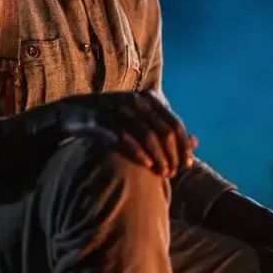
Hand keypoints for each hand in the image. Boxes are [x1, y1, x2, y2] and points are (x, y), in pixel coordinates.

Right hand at [57, 90, 197, 177]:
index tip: (187, 165)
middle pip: (164, 130)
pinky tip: (146, 165)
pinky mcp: (104, 118)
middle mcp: (137, 101)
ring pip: (148, 135)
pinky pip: (126, 137)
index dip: (183, 146)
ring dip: (158, 157)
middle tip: (172, 173)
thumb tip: (196, 141)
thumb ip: (167, 129)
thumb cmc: (114, 119)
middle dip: (172, 154)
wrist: (76, 112)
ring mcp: (120, 108)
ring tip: (162, 173)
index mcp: (149, 99)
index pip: (174, 124)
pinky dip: (139, 153)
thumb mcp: (142, 121)